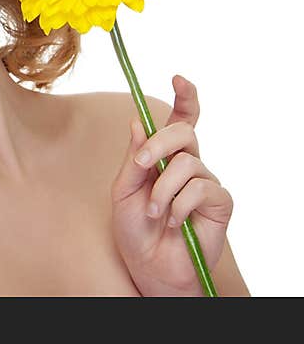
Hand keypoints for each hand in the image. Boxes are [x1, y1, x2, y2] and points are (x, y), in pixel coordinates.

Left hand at [110, 75, 233, 295]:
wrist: (150, 265)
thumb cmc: (134, 229)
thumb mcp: (123, 189)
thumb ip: (132, 157)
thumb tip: (136, 122)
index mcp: (164, 156)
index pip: (181, 120)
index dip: (185, 97)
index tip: (179, 78)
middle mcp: (188, 163)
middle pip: (183, 131)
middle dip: (158, 144)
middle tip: (140, 168)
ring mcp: (206, 181)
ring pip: (186, 163)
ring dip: (162, 190)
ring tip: (153, 213)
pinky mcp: (220, 202)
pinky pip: (200, 188)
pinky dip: (179, 205)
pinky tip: (173, 222)